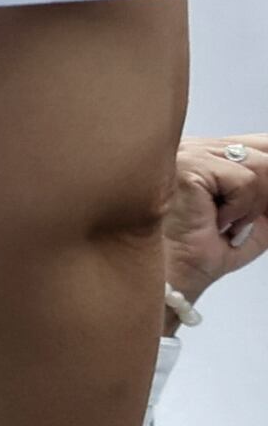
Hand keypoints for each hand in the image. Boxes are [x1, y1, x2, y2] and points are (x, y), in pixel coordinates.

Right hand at [164, 135, 267, 307]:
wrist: (167, 281)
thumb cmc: (191, 256)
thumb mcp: (248, 223)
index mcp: (201, 155)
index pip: (256, 144)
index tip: (265, 203)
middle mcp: (191, 147)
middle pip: (261, 151)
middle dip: (265, 193)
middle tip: (246, 223)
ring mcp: (186, 153)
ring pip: (257, 165)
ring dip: (251, 205)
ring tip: (225, 225)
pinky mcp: (186, 166)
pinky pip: (243, 180)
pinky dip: (239, 209)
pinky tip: (214, 222)